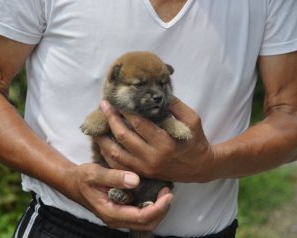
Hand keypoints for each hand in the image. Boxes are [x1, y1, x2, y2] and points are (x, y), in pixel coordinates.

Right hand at [63, 163, 172, 230]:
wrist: (73, 182)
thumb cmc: (83, 178)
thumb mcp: (95, 173)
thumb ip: (114, 177)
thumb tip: (135, 180)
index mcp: (111, 213)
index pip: (141, 217)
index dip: (158, 207)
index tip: (167, 194)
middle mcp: (116, 219)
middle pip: (147, 224)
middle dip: (162, 210)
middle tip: (168, 192)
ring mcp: (119, 217)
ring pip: (145, 222)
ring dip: (158, 210)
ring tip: (164, 192)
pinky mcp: (121, 212)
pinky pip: (141, 216)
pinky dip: (152, 207)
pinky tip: (155, 193)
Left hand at [94, 97, 218, 182]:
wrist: (200, 168)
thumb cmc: (196, 141)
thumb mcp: (192, 120)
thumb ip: (175, 105)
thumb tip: (156, 92)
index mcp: (165, 143)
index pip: (139, 124)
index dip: (125, 111)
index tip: (117, 100)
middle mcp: (152, 157)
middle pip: (124, 137)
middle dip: (111, 119)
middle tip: (104, 105)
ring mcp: (145, 169)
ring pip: (116, 154)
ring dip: (103, 138)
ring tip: (96, 125)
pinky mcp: (142, 174)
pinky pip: (118, 166)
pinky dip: (107, 154)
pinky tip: (103, 143)